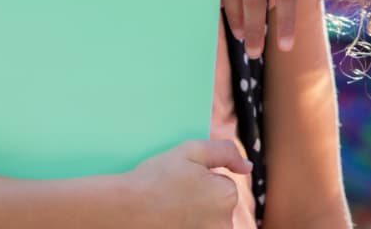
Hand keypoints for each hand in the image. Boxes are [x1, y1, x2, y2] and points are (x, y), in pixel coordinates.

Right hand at [126, 140, 251, 227]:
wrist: (123, 211)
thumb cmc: (156, 177)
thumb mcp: (192, 150)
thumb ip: (225, 152)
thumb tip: (247, 166)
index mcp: (226, 196)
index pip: (224, 184)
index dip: (202, 179)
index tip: (182, 181)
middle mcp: (222, 224)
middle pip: (218, 208)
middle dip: (202, 201)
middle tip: (174, 197)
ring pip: (208, 223)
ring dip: (195, 218)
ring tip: (169, 211)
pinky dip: (185, 225)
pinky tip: (169, 221)